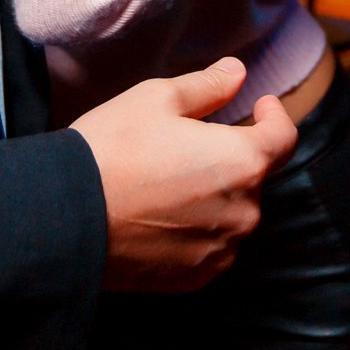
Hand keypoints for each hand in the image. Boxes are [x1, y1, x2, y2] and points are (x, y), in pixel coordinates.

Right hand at [70, 57, 297, 292]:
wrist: (66, 216)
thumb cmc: (113, 149)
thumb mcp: (157, 98)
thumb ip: (208, 86)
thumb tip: (238, 72)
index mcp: (242, 162)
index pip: (283, 138)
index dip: (274, 116)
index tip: (259, 105)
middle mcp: (243, 212)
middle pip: (253, 176)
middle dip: (232, 155)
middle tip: (189, 142)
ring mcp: (220, 249)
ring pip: (232, 213)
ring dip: (215, 194)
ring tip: (169, 180)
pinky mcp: (195, 277)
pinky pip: (211, 245)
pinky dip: (197, 227)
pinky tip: (161, 214)